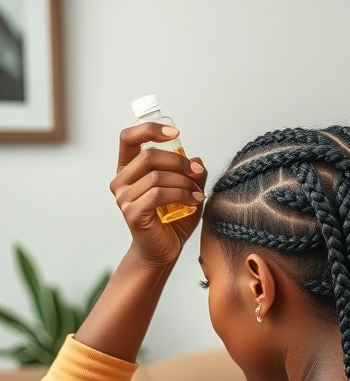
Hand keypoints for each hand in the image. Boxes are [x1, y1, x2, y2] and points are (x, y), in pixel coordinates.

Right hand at [110, 122, 206, 266]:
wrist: (164, 250)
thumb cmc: (172, 220)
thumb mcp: (187, 190)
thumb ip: (191, 174)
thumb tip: (197, 159)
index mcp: (128, 169)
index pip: (129, 137)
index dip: (150, 129)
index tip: (175, 133)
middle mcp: (120, 180)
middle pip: (148, 155)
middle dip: (178, 161)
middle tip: (197, 172)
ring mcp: (123, 197)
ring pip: (156, 176)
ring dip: (183, 182)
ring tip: (198, 193)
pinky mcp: (131, 212)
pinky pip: (158, 194)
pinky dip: (181, 194)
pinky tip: (194, 201)